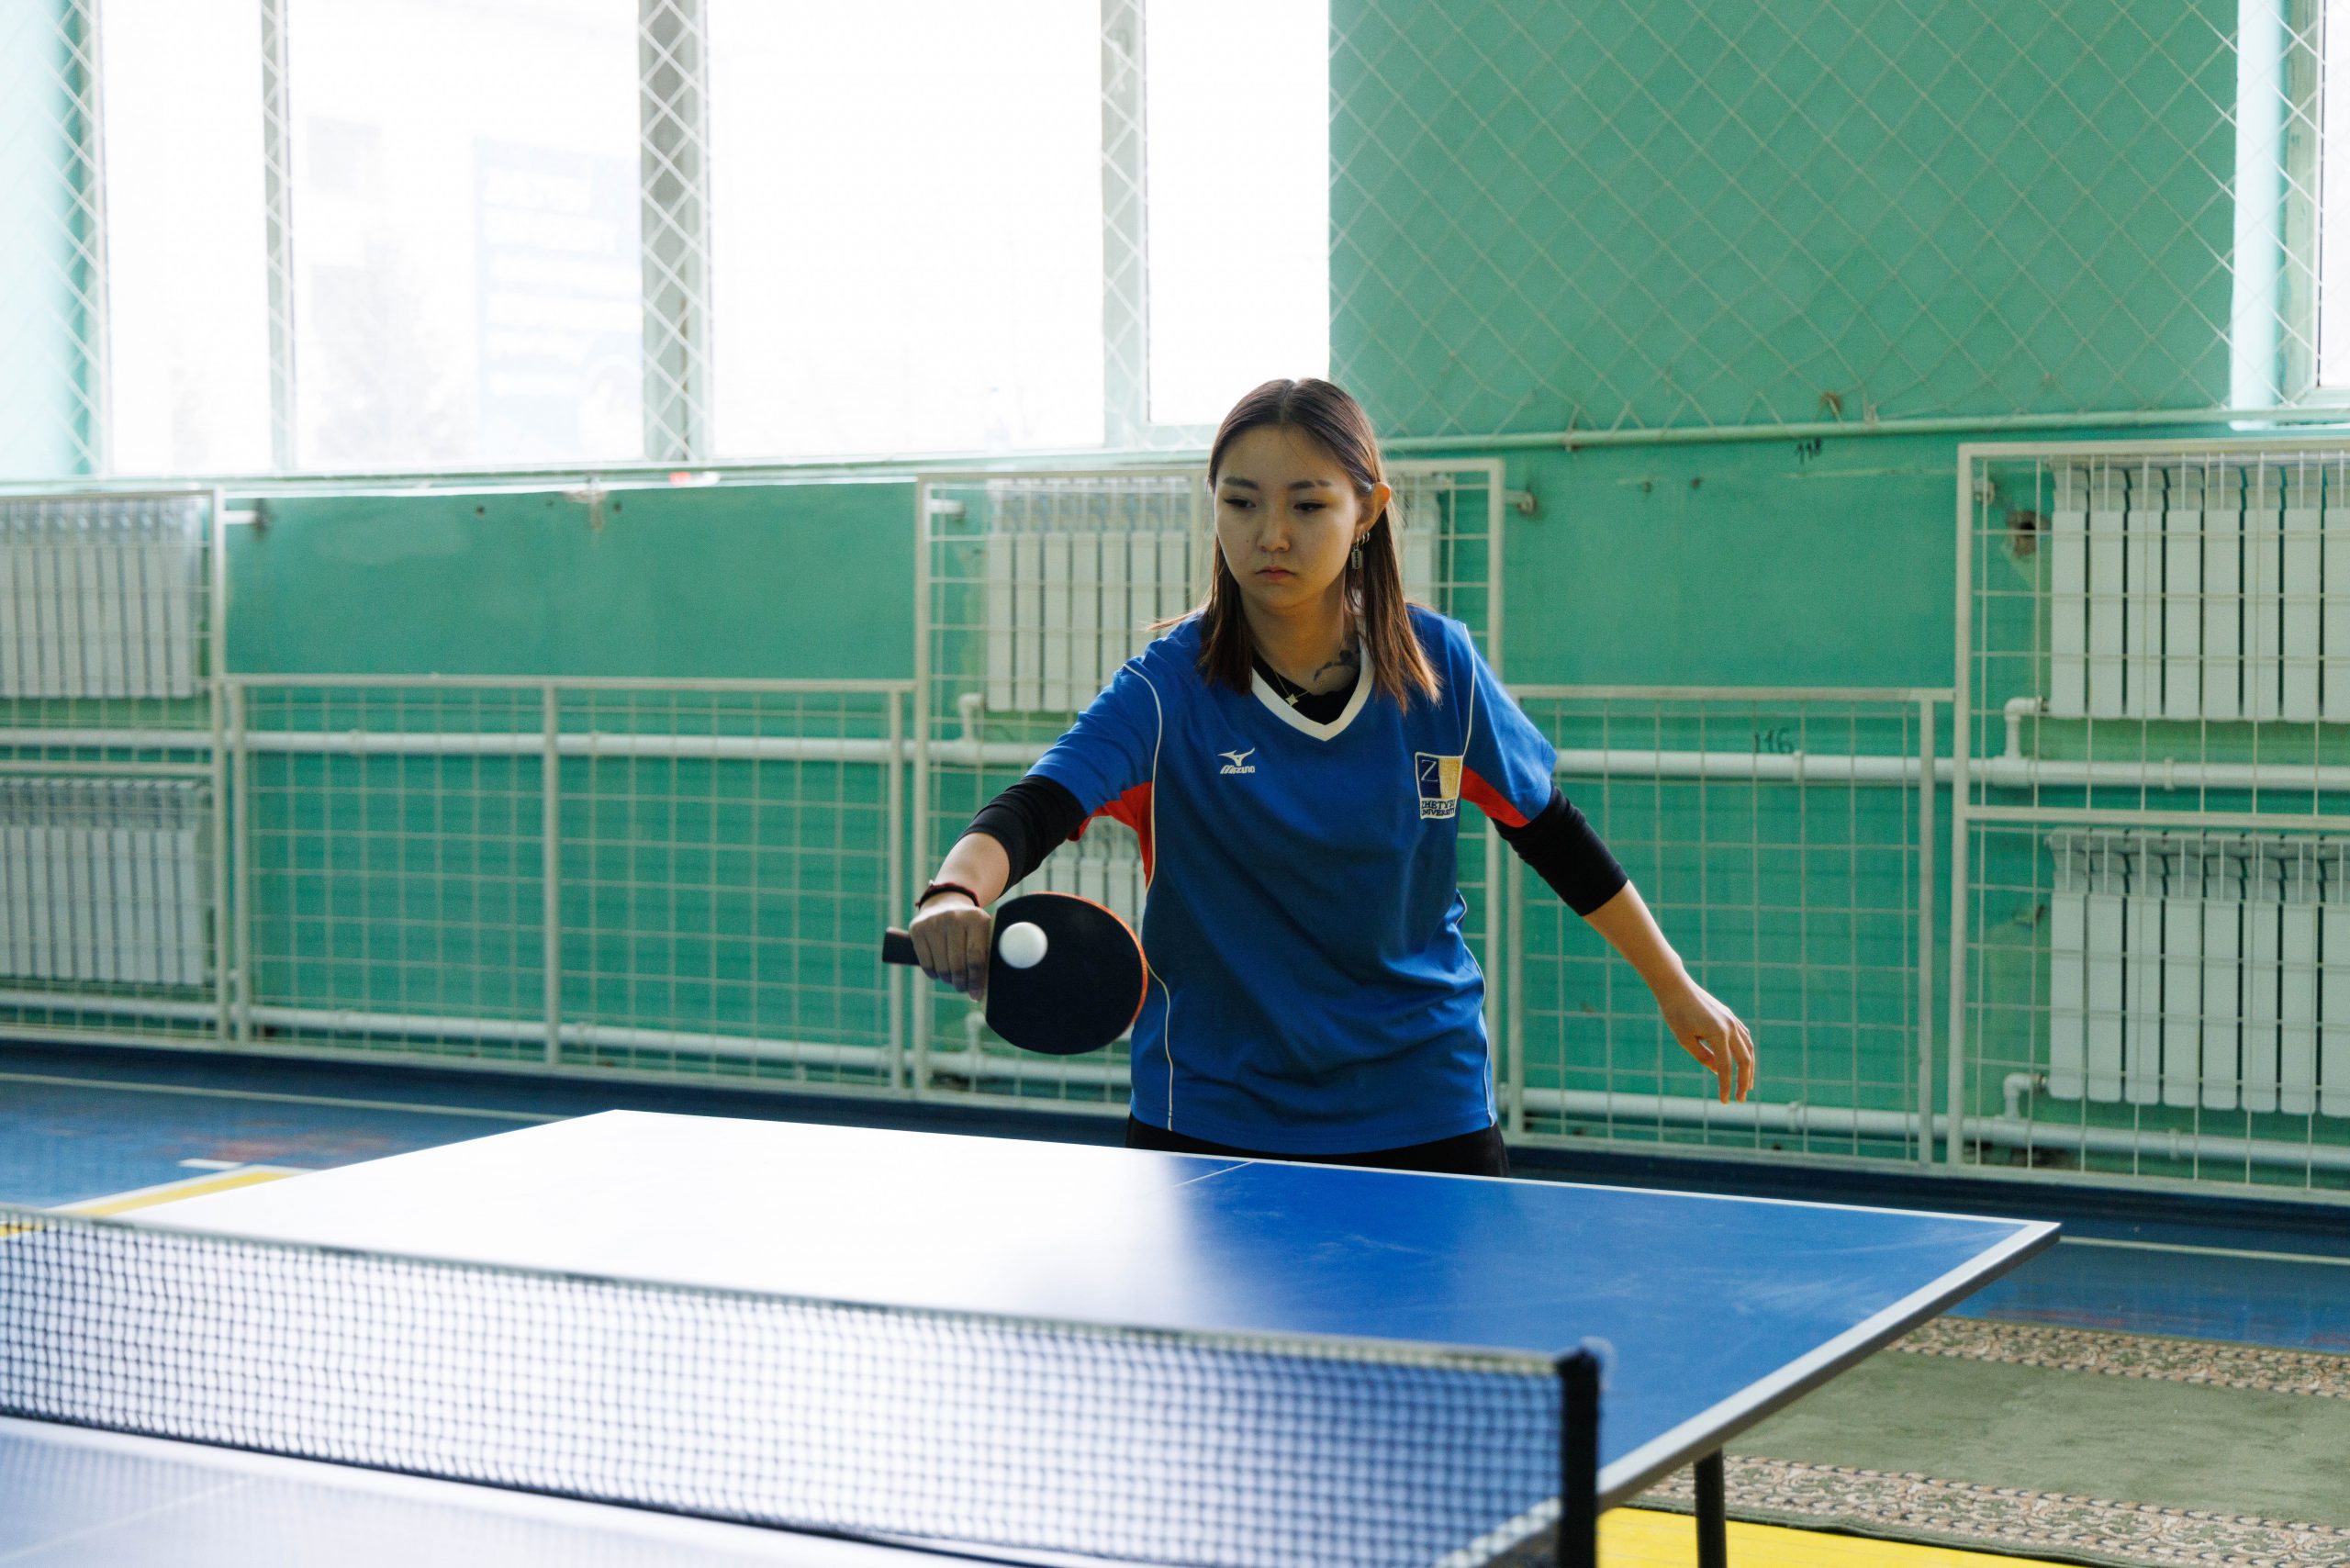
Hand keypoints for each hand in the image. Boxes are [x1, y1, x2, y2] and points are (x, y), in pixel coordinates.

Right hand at [909, 896, 990, 1000]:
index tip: (975, 994)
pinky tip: (938, 974)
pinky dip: (933, 974)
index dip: (976, 980)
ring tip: (952, 980)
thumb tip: (978, 994)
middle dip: (961, 983)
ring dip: (947, 980)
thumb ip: (984, 958)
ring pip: (941, 967)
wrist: (945, 903)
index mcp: (977, 919)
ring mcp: (934, 922)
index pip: (976, 958)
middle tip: (962, 988)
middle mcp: (955, 918)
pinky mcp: (917, 928)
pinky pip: (926, 963)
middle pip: (957, 965)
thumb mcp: (981, 934)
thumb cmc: (968, 927)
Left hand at [1654, 975, 1755, 1103]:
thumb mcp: (1685, 1039)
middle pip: (1745, 1060)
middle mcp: (1730, 1027)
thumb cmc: (1676, 1013)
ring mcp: (1732, 1020)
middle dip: (1744, 1081)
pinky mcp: (1730, 1016)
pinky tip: (1744, 1061)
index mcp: (1719, 1034)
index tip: (1726, 1102)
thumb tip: (1718, 1071)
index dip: (1726, 1086)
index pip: (1725, 1067)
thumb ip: (1703, 1057)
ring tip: (1747, 1084)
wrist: (1676, 987)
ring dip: (1749, 1068)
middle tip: (1741, 1099)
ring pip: (1748, 1049)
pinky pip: (1744, 1037)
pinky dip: (1747, 1051)